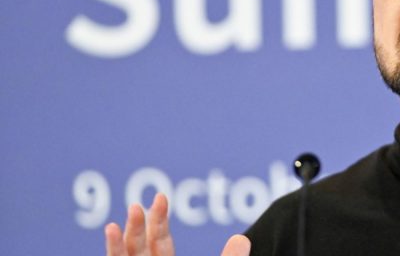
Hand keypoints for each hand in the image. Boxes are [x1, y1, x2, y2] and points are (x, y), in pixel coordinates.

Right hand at [104, 193, 250, 255]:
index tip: (159, 197)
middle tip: (140, 202)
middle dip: (140, 224)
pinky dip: (114, 249)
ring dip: (124, 236)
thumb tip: (243, 238)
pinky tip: (111, 230)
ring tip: (128, 214)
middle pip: (140, 247)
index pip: (161, 241)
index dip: (159, 219)